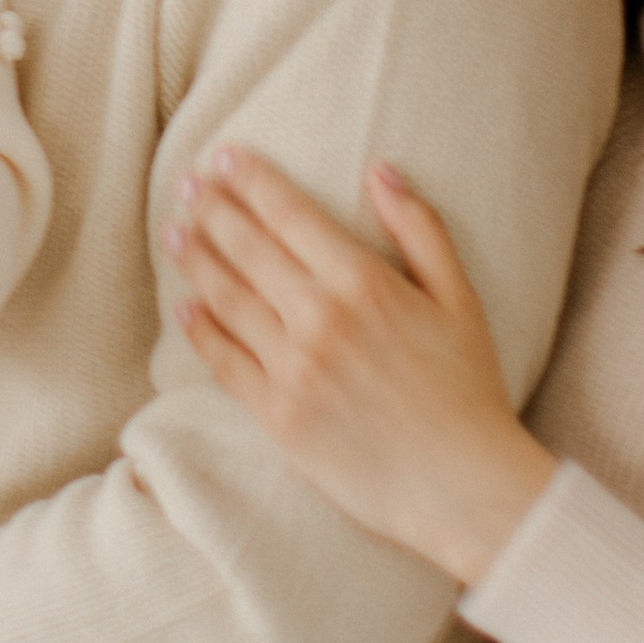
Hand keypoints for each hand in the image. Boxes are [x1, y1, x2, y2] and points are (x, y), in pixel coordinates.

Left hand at [167, 150, 553, 587]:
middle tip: (187, 183)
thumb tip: (380, 170)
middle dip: (211, 208)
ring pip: (226, 299)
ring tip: (175, 232)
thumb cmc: (468, 389)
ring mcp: (293, 369)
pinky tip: (186, 307)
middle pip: (247, 248)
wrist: (462, 486)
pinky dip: (200, 330)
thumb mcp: (459, 298)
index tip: (224, 155)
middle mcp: (320, 319)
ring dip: (196, 259)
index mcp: (364, 283)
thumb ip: (419, 228)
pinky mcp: (277, 416)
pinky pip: (225, 362)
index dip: (251, 180)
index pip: (289, 214)